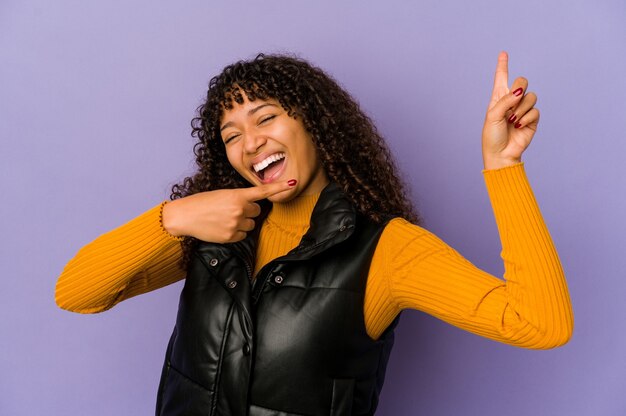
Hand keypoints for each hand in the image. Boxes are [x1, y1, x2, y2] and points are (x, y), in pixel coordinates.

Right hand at [162, 179, 295, 242]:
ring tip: (225, 219)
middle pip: (257, 211)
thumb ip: (238, 198)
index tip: (292, 184)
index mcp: (237, 195)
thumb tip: (251, 206)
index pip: (263, 191)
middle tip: (232, 210)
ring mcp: (236, 224)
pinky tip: (223, 227)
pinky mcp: (231, 236)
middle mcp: (239, 209)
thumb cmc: (201, 202)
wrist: (184, 216)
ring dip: (243, 222)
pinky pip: (243, 235)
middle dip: (248, 211)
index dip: (279, 188)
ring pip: (251, 224)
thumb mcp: (221, 194)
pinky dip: (236, 233)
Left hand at [482, 51, 539, 169]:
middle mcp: (512, 101)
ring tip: (512, 120)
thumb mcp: (492, 116)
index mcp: (498, 98)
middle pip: (522, 81)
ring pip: (531, 96)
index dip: (503, 65)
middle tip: (514, 99)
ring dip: (521, 108)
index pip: (501, 78)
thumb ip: (505, 101)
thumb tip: (520, 92)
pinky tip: (519, 126)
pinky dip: (526, 118)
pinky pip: (535, 110)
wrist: (501, 154)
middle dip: (520, 87)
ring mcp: (523, 110)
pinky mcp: (532, 120)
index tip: (503, 53)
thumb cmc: (492, 137)